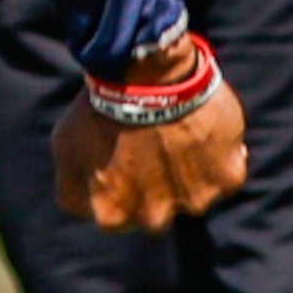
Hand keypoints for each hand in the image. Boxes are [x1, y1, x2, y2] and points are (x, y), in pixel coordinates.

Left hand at [52, 38, 249, 231]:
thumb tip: (91, 207)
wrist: (143, 75)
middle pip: (156, 208)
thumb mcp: (65, 148)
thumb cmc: (100, 108)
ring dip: (188, 172)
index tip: (124, 157)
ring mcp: (193, 201)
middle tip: (152, 145)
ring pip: (193, 192)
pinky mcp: (226, 179)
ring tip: (178, 133)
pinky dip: (220, 156)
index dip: (120, 182)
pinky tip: (206, 131)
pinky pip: (226, 173)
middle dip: (154, 184)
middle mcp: (153, 218)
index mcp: (112, 215)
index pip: (118, 213)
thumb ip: (74, 189)